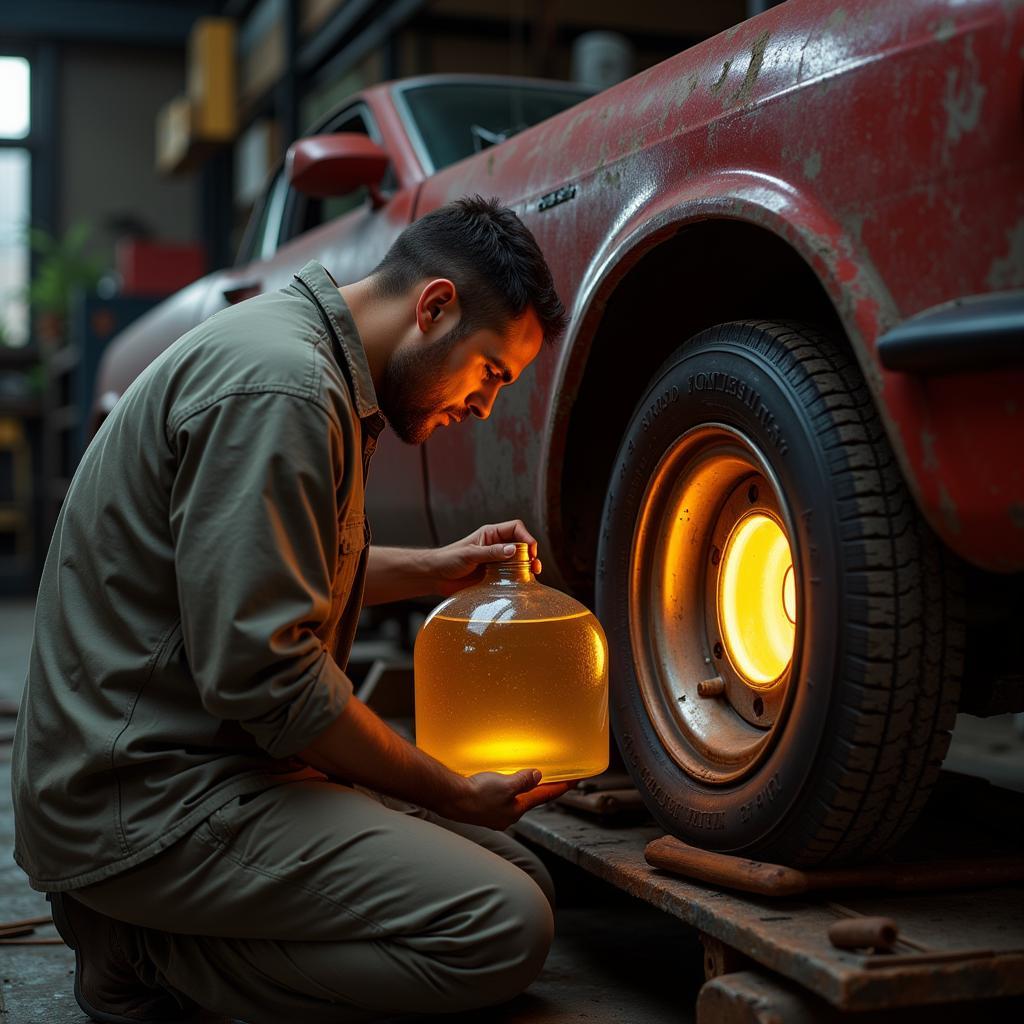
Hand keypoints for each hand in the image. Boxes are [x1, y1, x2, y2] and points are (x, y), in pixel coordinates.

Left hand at [428, 519, 541, 596]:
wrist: (435, 576)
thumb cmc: (448, 560)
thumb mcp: (469, 555)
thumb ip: (491, 552)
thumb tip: (514, 550)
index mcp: (491, 534)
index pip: (516, 528)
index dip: (526, 536)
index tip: (530, 550)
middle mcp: (497, 546)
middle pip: (522, 544)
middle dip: (531, 553)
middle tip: (534, 565)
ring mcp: (497, 562)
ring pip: (520, 561)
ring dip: (528, 566)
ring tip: (534, 573)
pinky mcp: (495, 577)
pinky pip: (512, 576)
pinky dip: (520, 578)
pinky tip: (523, 584)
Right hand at [439, 768, 573, 829]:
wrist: (450, 799)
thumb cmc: (476, 794)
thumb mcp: (506, 785)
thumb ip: (523, 780)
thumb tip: (538, 776)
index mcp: (517, 809)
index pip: (544, 797)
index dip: (560, 787)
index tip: (574, 781)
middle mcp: (507, 815)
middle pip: (531, 800)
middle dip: (542, 789)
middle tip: (553, 778)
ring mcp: (495, 813)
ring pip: (515, 799)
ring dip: (523, 789)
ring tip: (528, 779)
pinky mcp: (482, 807)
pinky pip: (501, 798)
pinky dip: (507, 789)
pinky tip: (500, 783)